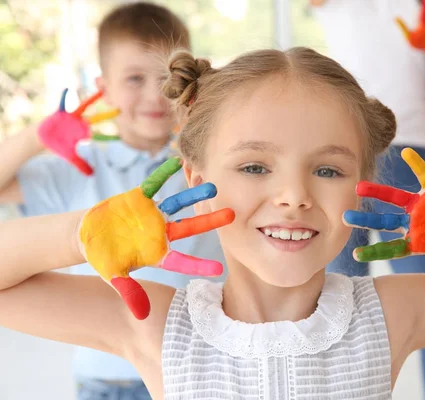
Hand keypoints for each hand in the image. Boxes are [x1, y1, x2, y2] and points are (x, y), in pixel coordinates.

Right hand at [38, 89, 119, 174]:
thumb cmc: (59, 145)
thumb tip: (92, 175)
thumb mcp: (70, 156)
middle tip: (119, 111)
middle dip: (106, 116)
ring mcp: (71, 117)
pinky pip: (63, 104)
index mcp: (83, 133)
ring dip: (91, 101)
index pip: (96, 132)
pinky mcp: (61, 113)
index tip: (116, 133)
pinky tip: (67, 91)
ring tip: (101, 93)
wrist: (44, 137)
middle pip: (95, 119)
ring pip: (83, 108)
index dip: (105, 132)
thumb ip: (81, 165)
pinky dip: (64, 98)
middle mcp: (80, 123)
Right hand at [79, 157, 234, 318]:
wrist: (88, 235)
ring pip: (178, 203)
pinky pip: (153, 185)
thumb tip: (142, 316)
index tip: (220, 269)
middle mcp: (162, 232)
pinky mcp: (140, 198)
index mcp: (158, 253)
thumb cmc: (104, 258)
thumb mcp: (114, 276)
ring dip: (194, 195)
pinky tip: (177, 162)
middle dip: (210, 221)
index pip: (183, 261)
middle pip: (191, 227)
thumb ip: (129, 293)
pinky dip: (163, 175)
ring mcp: (153, 214)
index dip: (199, 265)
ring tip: (213, 186)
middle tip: (233, 216)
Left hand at [344, 148, 424, 307]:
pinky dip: (417, 165)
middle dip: (366, 221)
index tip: (355, 254)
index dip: (374, 251)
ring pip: (396, 198)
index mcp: (415, 241)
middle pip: (384, 222)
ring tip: (359, 186)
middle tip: (344, 218)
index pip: (390, 247)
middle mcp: (413, 222)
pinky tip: (406, 152)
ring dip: (379, 193)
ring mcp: (422, 206)